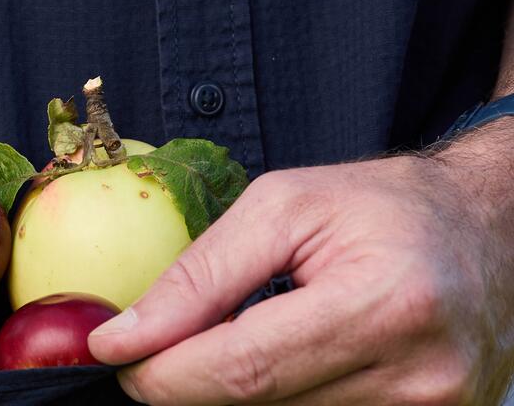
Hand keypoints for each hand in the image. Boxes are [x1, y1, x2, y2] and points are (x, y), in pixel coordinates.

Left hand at [87, 155, 513, 403]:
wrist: (491, 227)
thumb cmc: (387, 208)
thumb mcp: (282, 207)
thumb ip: (199, 276)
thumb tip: (123, 338)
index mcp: (384, 304)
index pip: (244, 369)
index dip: (164, 373)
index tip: (117, 358)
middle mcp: (420, 374)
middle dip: (190, 384)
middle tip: (159, 353)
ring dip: (239, 394)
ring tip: (241, 342)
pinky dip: (283, 401)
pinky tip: (281, 366)